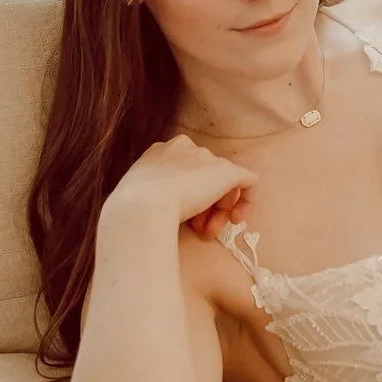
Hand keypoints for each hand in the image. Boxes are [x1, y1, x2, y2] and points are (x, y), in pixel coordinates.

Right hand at [108, 134, 257, 242]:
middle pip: (205, 177)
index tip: (184, 219)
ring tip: (208, 232)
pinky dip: (246, 200)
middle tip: (200, 230)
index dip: (187, 197)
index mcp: (161, 152)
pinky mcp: (226, 171)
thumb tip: (161, 207)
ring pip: (223, 183)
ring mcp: (206, 158)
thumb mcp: (138, 194)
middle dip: (205, 206)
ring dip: (218, 211)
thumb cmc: (132, 206)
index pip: (183, 172)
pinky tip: (236, 219)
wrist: (142, 205)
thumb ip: (153, 194)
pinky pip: (249, 181)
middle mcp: (185, 148)